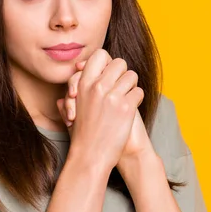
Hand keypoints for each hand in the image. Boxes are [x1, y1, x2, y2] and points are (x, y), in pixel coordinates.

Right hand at [58, 49, 144, 173]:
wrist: (91, 156)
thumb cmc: (82, 134)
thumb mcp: (71, 108)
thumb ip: (74, 89)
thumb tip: (78, 70)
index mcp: (83, 84)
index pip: (100, 55)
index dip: (108, 62)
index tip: (109, 74)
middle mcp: (97, 86)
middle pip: (120, 63)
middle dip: (123, 74)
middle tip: (120, 87)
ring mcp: (112, 96)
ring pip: (132, 76)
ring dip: (132, 86)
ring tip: (126, 99)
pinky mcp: (126, 107)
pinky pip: (139, 92)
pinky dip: (137, 100)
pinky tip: (130, 109)